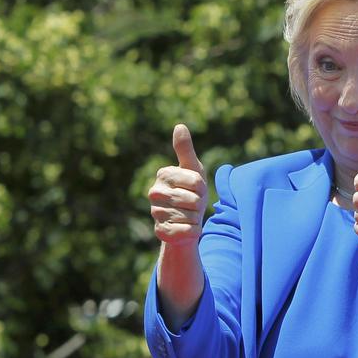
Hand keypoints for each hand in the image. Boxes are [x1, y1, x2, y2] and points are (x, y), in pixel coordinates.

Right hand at [148, 124, 207, 246]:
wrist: (186, 221)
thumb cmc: (191, 192)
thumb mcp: (193, 169)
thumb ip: (185, 150)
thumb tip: (179, 126)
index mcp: (163, 174)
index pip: (197, 182)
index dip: (203, 188)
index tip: (196, 189)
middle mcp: (154, 192)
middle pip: (194, 200)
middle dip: (200, 204)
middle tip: (193, 204)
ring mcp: (155, 213)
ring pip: (192, 216)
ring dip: (196, 218)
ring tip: (188, 215)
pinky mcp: (161, 231)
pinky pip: (188, 231)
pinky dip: (193, 231)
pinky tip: (185, 228)